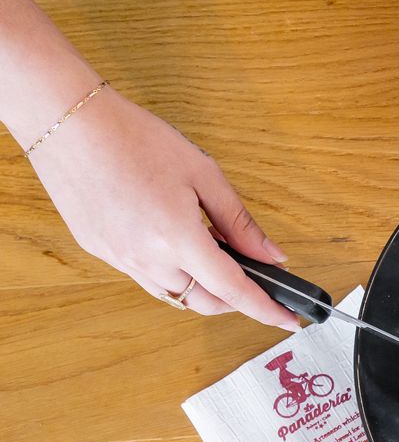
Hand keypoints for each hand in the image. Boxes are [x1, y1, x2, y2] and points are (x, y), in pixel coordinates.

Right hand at [26, 87, 297, 328]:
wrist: (66, 121)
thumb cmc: (134, 138)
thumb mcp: (203, 175)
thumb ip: (240, 222)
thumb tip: (272, 255)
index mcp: (178, 239)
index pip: (233, 291)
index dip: (265, 310)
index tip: (289, 320)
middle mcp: (146, 259)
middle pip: (204, 302)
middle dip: (234, 300)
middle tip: (253, 279)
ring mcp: (119, 259)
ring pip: (173, 294)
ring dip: (200, 288)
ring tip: (212, 254)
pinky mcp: (99, 251)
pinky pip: (145, 277)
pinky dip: (170, 273)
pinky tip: (174, 245)